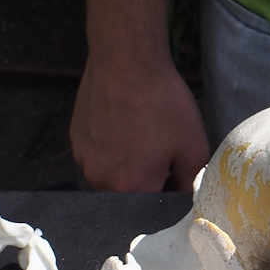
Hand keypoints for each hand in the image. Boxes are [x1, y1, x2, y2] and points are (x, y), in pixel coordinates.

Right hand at [70, 59, 209, 190]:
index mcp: (131, 187)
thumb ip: (191, 184)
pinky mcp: (76, 141)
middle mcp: (100, 180)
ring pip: (113, 179)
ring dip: (130, 169)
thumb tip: (188, 200)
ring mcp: (83, 160)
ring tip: (144, 139)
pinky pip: (99, 159)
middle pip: (131, 198)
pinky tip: (127, 129)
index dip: (169, 196)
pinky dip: (113, 153)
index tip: (177, 178)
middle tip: (162, 154)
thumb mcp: (193, 148)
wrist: (126, 59)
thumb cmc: (162, 101)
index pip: (155, 210)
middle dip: (150, 184)